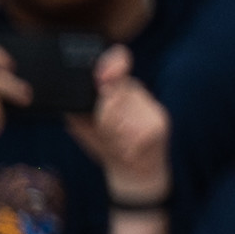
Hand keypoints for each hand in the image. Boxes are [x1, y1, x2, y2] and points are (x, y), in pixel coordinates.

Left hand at [81, 50, 170, 199]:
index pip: (117, 59)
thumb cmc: (105, 145)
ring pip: (125, 114)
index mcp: (115, 87)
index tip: (102, 78)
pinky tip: (128, 150)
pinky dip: (127, 145)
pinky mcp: (161, 122)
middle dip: (105, 116)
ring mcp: (151, 106)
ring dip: (115, 134)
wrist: (133, 174)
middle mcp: (136, 92)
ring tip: (117, 143)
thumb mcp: (81, 124)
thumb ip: (76, 107)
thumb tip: (73, 99)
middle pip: (116, 93)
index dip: (111, 63)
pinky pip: (137, 131)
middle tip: (106, 132)